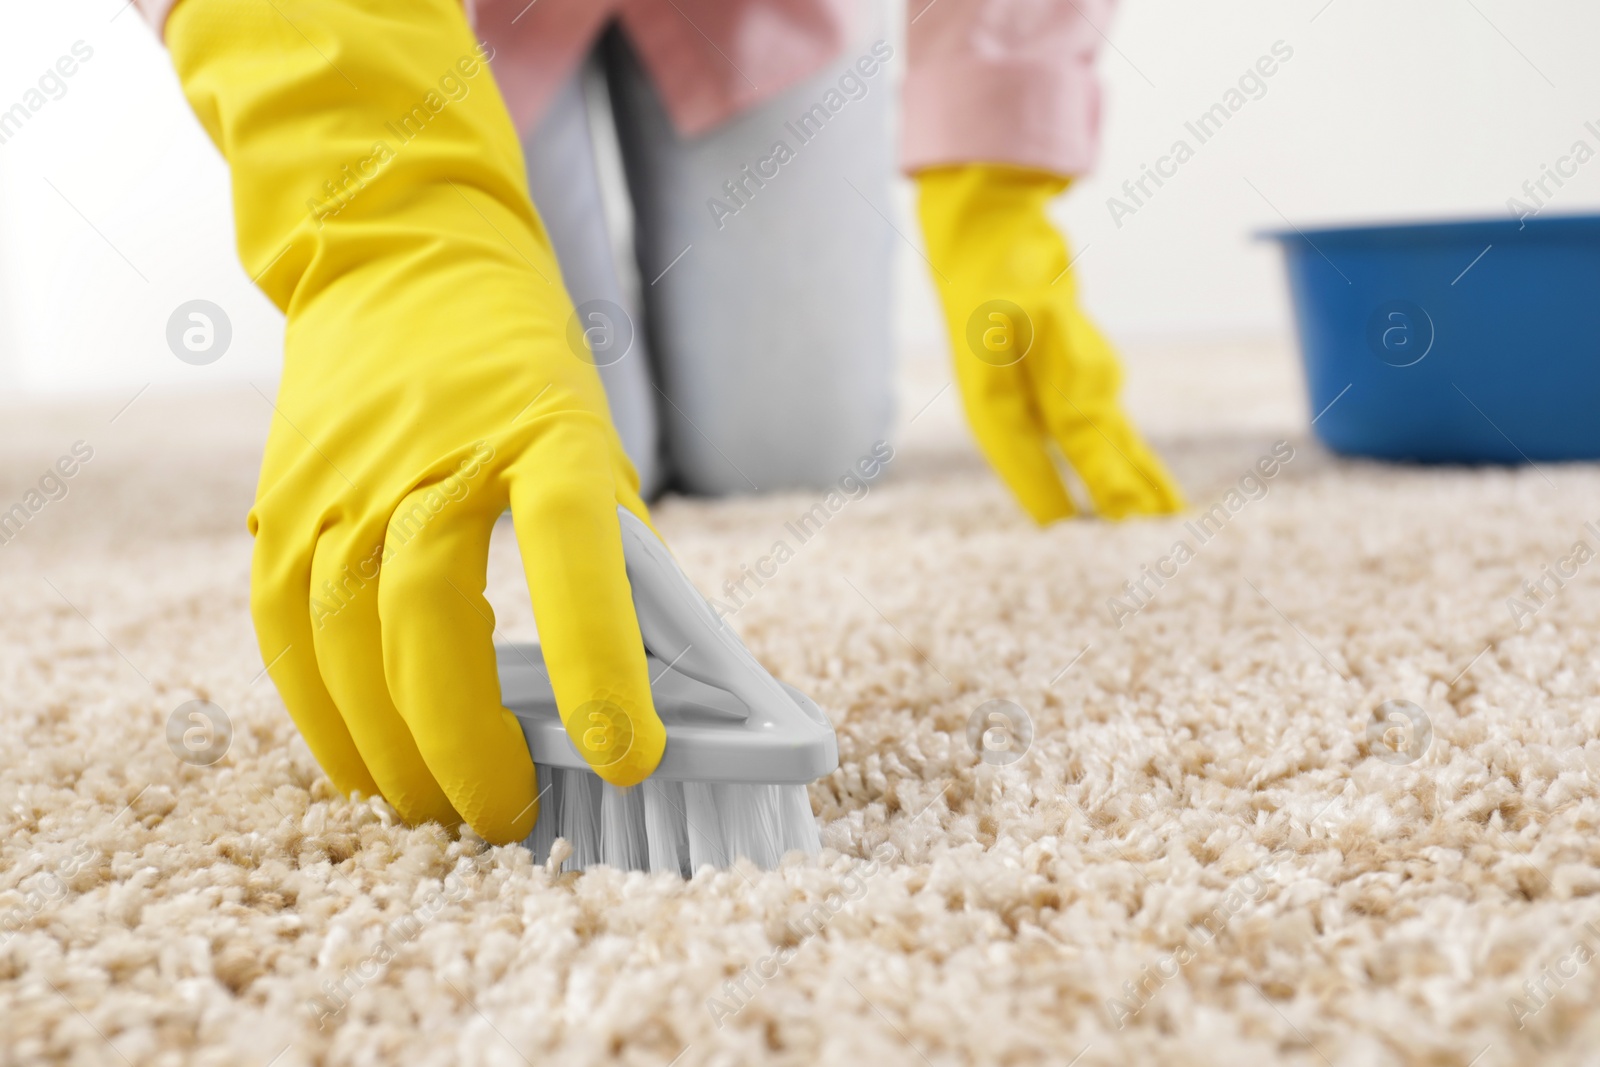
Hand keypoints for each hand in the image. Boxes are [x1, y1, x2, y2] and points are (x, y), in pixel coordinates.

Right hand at [168, 0, 663, 842]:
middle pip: (427, 615)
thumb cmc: (522, 371)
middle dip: (468, 740)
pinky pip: (285, 629)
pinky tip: (361, 767)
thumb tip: (652, 687)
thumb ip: (617, 558)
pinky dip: (319, 713)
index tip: (629, 756)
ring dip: (392, 746)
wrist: (398, 258)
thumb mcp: (595, 444)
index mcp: (539, 428)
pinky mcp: (281, 502)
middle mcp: (431, 452)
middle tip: (508, 815)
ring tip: (439, 810)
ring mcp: (340, 476)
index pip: (568, 549)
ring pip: (345, 635)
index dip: (597, 661)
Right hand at [916, 164, 1183, 523]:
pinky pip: (1112, 433)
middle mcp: (1025, 418)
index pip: (1037, 479)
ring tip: (1170, 535)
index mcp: (998, 412)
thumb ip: (1071, 383)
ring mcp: (1052, 402)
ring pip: (1103, 458)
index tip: (1100, 559)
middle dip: (1117, 515)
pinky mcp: (1076, 385)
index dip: (1070, 517)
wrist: (991, 234)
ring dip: (1136, 492)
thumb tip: (1101, 443)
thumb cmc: (1002, 274)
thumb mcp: (1039, 322)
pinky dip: (1137, 460)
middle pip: (1079, 476)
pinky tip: (1156, 490)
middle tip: (1155, 559)